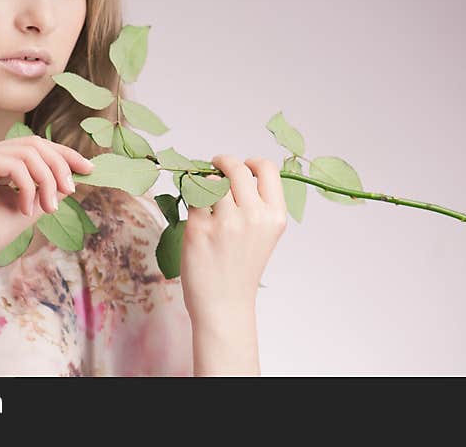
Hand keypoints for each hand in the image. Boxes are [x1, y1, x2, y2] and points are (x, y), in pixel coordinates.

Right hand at [0, 135, 94, 276]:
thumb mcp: (29, 209)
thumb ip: (48, 190)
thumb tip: (75, 175)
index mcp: (1, 161)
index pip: (39, 147)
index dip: (66, 154)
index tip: (90, 169)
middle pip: (37, 145)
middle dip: (60, 167)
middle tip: (70, 191)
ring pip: (29, 152)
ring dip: (47, 180)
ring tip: (48, 208)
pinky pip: (14, 163)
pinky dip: (28, 186)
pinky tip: (25, 209)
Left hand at [180, 155, 287, 325]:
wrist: (224, 304)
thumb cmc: (241, 267)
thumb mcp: (264, 234)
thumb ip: (256, 203)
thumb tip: (229, 169)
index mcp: (275, 216)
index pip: (266, 168)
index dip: (250, 162)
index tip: (240, 165)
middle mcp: (253, 217)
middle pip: (235, 168)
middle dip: (222, 163)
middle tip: (213, 167)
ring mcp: (225, 223)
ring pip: (210, 180)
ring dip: (204, 182)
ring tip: (204, 195)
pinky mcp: (198, 229)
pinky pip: (191, 198)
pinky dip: (191, 201)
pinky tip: (196, 215)